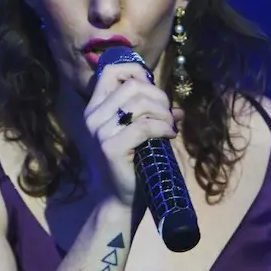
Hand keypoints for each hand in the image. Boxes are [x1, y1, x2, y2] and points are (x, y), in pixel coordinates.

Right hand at [83, 59, 182, 207]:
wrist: (118, 199)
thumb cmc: (130, 164)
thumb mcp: (138, 134)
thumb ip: (151, 115)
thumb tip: (178, 110)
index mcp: (95, 108)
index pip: (109, 71)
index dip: (135, 70)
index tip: (152, 86)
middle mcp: (93, 116)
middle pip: (132, 86)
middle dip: (159, 97)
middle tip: (168, 115)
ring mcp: (100, 132)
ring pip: (139, 103)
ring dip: (162, 113)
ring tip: (170, 127)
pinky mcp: (111, 147)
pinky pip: (144, 126)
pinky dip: (162, 127)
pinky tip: (169, 135)